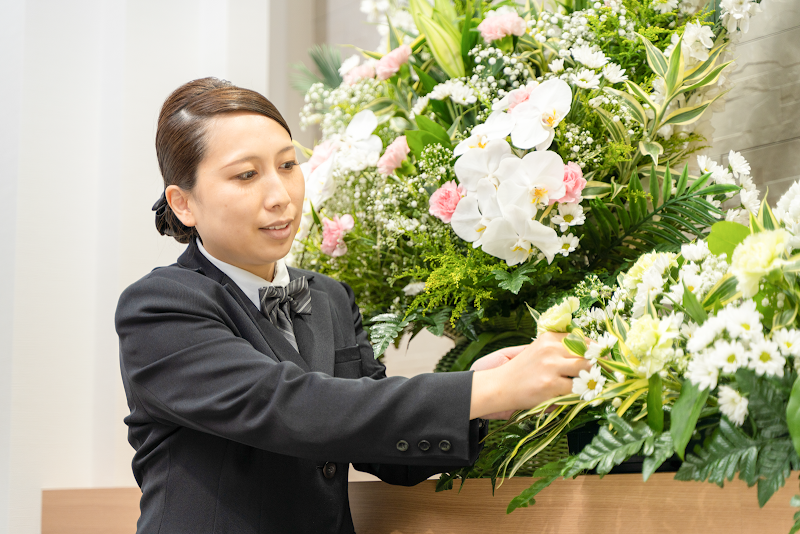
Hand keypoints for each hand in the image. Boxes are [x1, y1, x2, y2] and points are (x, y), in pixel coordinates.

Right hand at [469, 332, 591, 418]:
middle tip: (603, 374)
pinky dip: (581, 393)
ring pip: (586, 370)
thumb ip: (560, 348)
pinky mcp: (551, 385)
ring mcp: (551, 367)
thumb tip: (590, 354)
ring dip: (591, 379)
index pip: (583, 340)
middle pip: (588, 354)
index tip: (602, 360)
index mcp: (549, 338)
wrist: (501, 385)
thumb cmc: (523, 370)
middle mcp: (551, 349)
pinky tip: (578, 395)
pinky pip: (577, 389)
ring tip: (591, 384)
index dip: (595, 351)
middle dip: (599, 365)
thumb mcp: (539, 351)